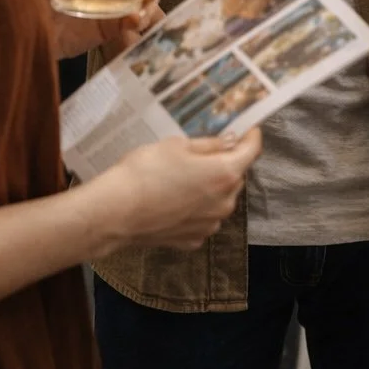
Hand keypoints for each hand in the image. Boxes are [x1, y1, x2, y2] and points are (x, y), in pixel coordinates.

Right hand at [93, 129, 262, 252]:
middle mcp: (224, 202)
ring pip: (220, 198)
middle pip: (235, 176)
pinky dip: (196, 208)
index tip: (249, 130)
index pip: (251, 151)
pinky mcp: (194, 239)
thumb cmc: (146, 172)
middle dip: (225, 163)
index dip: (251, 137)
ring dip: (210, 187)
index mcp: (225, 173)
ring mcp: (210, 224)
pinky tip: (174, 199)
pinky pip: (204, 217)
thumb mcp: (177, 145)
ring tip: (182, 177)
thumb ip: (209, 145)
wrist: (117, 211)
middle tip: (202, 152)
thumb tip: (228, 142)